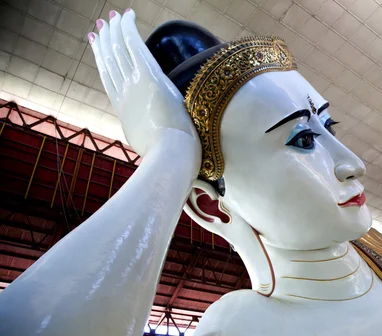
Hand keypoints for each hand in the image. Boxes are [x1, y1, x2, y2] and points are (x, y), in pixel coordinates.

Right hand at [89, 9, 197, 155]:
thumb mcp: (149, 146)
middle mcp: (125, 95)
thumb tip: (154, 139)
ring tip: (111, 17)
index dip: (101, 60)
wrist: (170, 157)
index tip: (95, 45)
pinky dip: (128, 29)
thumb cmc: (168, 157)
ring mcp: (135, 85)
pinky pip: (135, 46)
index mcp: (125, 111)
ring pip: (120, 51)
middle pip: (110, 62)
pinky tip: (127, 15)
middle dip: (104, 42)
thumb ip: (147, 136)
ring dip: (115, 31)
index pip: (110, 79)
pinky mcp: (149, 78)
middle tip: (99, 26)